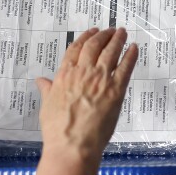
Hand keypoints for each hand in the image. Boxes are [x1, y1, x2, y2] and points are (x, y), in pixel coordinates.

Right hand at [36, 27, 137, 168]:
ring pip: (111, 52)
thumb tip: (41, 80)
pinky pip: (126, 67)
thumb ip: (47, 90)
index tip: (92, 31)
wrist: (73, 144)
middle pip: (94, 46)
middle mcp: (83, 72)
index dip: (85, 37)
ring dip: (117, 40)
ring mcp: (101, 79)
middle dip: (103, 35)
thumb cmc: (58, 129)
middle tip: (111, 30)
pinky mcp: (116, 89)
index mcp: (65, 74)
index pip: (75, 49)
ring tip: (122, 33)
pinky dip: (131, 55)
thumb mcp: (48, 106)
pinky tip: (134, 48)